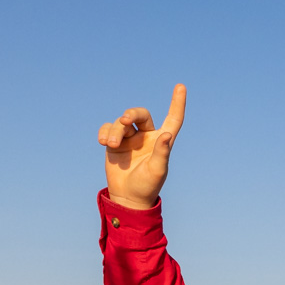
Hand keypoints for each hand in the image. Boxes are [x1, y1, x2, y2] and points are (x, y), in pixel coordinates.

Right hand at [98, 84, 186, 210]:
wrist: (127, 197)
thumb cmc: (147, 185)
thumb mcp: (157, 170)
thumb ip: (162, 152)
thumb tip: (167, 136)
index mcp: (162, 140)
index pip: (173, 118)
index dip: (177, 103)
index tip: (180, 86)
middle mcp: (146, 136)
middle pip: (140, 114)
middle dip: (131, 114)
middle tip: (124, 120)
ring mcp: (130, 138)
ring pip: (121, 122)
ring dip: (115, 130)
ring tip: (111, 144)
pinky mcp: (115, 142)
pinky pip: (108, 128)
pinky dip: (105, 132)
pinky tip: (103, 142)